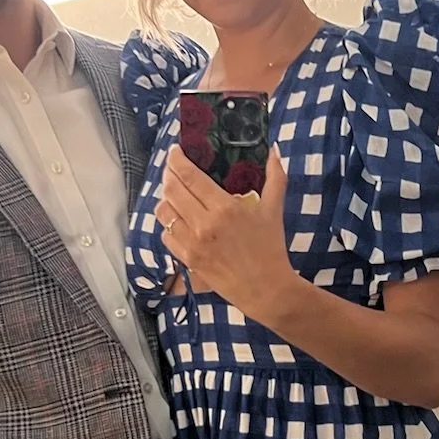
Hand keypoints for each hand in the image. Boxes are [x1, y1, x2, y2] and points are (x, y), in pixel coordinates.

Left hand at [156, 146, 294, 322]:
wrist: (266, 289)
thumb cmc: (270, 248)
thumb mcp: (274, 210)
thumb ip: (275, 176)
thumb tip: (274, 149)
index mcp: (224, 208)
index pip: (189, 176)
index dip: (176, 160)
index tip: (174, 151)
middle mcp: (204, 224)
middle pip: (171, 190)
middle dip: (168, 174)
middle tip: (172, 168)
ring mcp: (193, 243)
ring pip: (163, 212)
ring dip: (165, 199)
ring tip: (173, 193)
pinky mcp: (187, 259)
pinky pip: (166, 236)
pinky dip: (168, 225)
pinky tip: (178, 220)